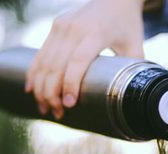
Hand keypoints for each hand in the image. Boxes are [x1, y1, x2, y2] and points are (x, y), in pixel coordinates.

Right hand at [25, 0, 144, 119]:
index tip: (69, 105)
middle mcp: (75, 28)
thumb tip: (133, 98)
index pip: (77, 61)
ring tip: (45, 109)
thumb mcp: (135, 46)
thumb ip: (133, 71)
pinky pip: (40, 53)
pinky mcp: (55, 26)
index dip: (70, 84)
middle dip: (52, 93)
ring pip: (45, 61)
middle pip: (56, 65)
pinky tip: (32, 90)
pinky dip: (34, 73)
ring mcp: (62, 26)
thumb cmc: (128, 25)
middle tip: (57, 114)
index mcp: (96, 32)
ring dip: (42, 88)